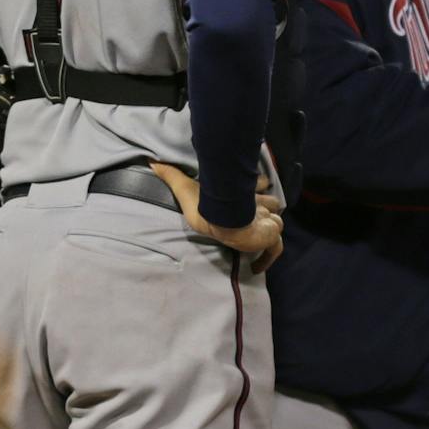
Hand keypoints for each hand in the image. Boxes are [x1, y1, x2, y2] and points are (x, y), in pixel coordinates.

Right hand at [150, 162, 284, 272]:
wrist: (221, 220)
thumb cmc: (205, 207)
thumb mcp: (185, 189)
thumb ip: (171, 176)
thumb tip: (152, 162)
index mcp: (240, 195)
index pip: (256, 185)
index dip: (258, 186)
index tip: (256, 188)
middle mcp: (254, 206)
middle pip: (271, 203)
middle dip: (265, 208)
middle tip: (255, 220)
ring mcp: (264, 220)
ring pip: (275, 220)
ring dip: (269, 226)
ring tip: (255, 236)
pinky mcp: (269, 234)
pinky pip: (275, 246)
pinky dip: (268, 254)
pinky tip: (257, 266)